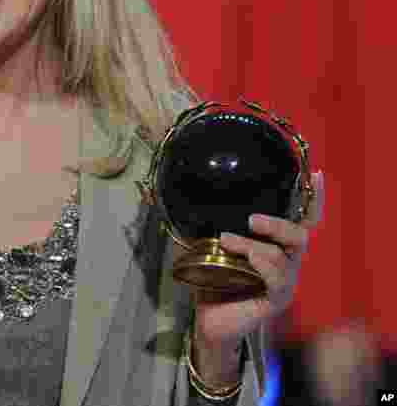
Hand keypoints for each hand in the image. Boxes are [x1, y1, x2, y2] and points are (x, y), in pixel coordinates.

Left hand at [193, 171, 325, 366]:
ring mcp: (284, 281)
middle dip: (278, 223)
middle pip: (300, 235)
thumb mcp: (208, 247)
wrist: (208, 321)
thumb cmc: (212, 282)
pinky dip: (261, 264)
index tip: (314, 175)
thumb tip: (183, 198)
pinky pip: (279, 278)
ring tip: (227, 240)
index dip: (312, 199)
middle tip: (252, 219)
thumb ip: (205, 225)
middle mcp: (286, 262)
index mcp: (274, 245)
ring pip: (284, 254)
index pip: (301, 220)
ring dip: (253, 244)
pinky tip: (245, 258)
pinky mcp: (277, 299)